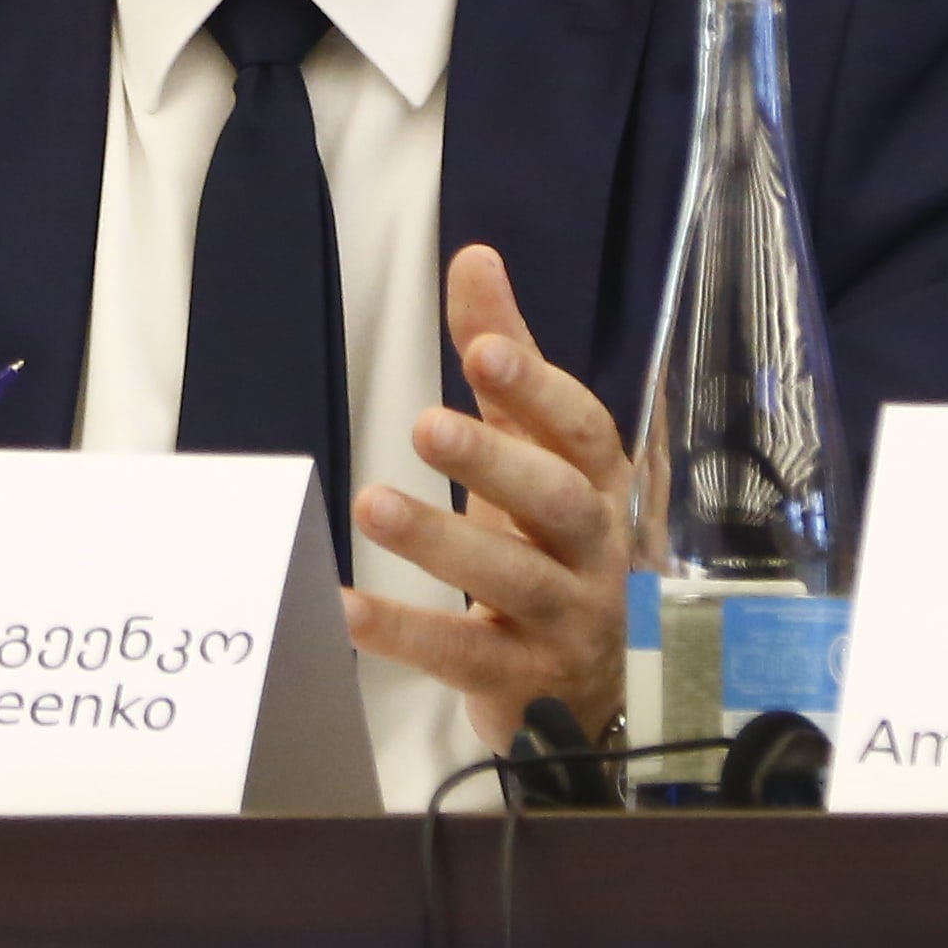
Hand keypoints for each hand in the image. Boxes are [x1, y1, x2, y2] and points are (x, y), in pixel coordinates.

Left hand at [343, 245, 632, 756]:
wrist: (601, 689)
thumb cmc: (556, 545)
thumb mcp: (534, 450)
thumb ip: (507, 358)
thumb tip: (475, 257)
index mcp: (599, 483)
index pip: (580, 429)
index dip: (537, 389)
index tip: (485, 350)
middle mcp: (596, 549)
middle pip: (556, 500)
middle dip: (495, 462)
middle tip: (425, 426)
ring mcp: (566, 618)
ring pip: (511, 578)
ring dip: (440, 541)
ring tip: (371, 504)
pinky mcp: (525, 682)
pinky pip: (462, 656)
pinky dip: (404, 633)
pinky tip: (345, 608)